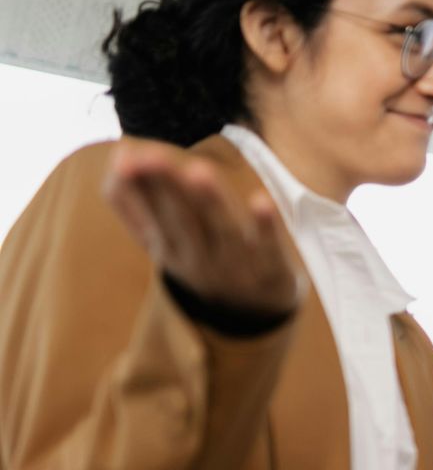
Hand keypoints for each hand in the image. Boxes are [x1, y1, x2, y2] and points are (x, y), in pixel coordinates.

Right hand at [100, 138, 301, 317]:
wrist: (252, 317)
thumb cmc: (202, 259)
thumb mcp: (164, 238)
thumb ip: (137, 201)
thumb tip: (119, 152)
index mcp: (169, 249)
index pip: (151, 216)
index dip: (138, 188)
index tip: (124, 156)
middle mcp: (199, 260)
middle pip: (182, 222)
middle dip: (167, 188)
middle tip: (151, 156)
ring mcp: (238, 269)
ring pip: (224, 233)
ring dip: (211, 203)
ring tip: (199, 170)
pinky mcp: (275, 274)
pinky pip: (270, 251)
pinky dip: (266, 228)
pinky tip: (262, 201)